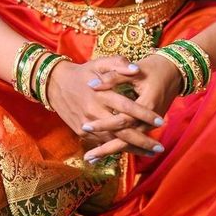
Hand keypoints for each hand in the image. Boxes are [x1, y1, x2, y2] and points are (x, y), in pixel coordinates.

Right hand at [46, 55, 167, 161]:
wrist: (55, 84)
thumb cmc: (83, 72)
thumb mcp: (99, 63)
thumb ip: (118, 64)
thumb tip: (136, 69)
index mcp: (100, 94)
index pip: (126, 107)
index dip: (143, 115)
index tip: (160, 121)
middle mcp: (93, 111)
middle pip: (121, 131)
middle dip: (142, 141)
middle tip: (159, 147)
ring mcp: (86, 124)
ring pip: (112, 141)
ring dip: (131, 149)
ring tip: (150, 152)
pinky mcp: (80, 132)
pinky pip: (101, 142)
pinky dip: (116, 148)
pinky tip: (131, 150)